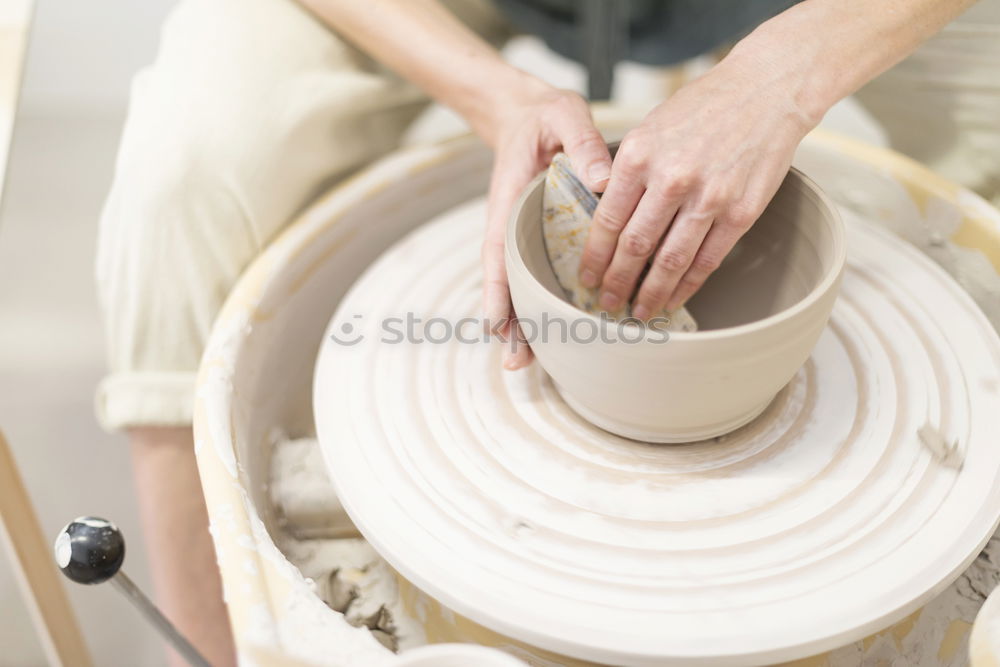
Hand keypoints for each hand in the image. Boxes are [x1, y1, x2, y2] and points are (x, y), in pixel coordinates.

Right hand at [481, 77, 611, 368]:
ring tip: (524, 364)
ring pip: (519, 285)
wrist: (528, 113)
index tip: (494, 322)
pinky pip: (537, 274)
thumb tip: (603, 180)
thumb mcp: (564, 115)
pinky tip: (554, 332)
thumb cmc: (544, 116)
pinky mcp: (537, 238)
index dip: (496, 288)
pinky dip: (541, 303)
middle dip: (508, 322)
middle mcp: (511, 224)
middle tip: (516, 363)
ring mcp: (522, 235)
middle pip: (505, 281)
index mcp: (510, 199)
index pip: (498, 250)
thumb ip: (582, 143)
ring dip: (522, 323)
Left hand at [577, 56, 818, 318]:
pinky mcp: (741, 211)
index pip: (607, 219)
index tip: (586, 276)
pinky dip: (686, 285)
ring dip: (650, 293)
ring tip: (636, 312)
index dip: (594, 255)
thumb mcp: (650, 127)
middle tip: (604, 303)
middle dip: (616, 282)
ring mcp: (709, 197)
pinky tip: (673, 298)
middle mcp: (671, 179)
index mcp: (640, 155)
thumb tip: (606, 214)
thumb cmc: (704, 106)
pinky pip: (707, 260)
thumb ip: (627, 170)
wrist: (766, 89)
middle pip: (634, 246)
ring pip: (670, 261)